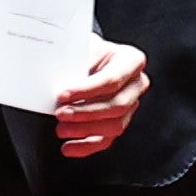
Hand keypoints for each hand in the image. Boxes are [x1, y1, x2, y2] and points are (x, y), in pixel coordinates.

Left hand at [54, 40, 148, 160]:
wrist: (87, 58)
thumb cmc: (86, 52)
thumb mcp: (82, 49)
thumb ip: (76, 62)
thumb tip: (59, 79)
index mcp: (131, 60)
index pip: (112, 80)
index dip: (87, 90)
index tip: (63, 95)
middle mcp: (136, 84)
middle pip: (117, 105)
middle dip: (86, 112)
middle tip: (60, 113)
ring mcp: (131, 105)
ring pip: (114, 125)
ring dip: (85, 130)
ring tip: (61, 129)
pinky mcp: (119, 122)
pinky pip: (107, 140)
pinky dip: (86, 146)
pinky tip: (69, 147)